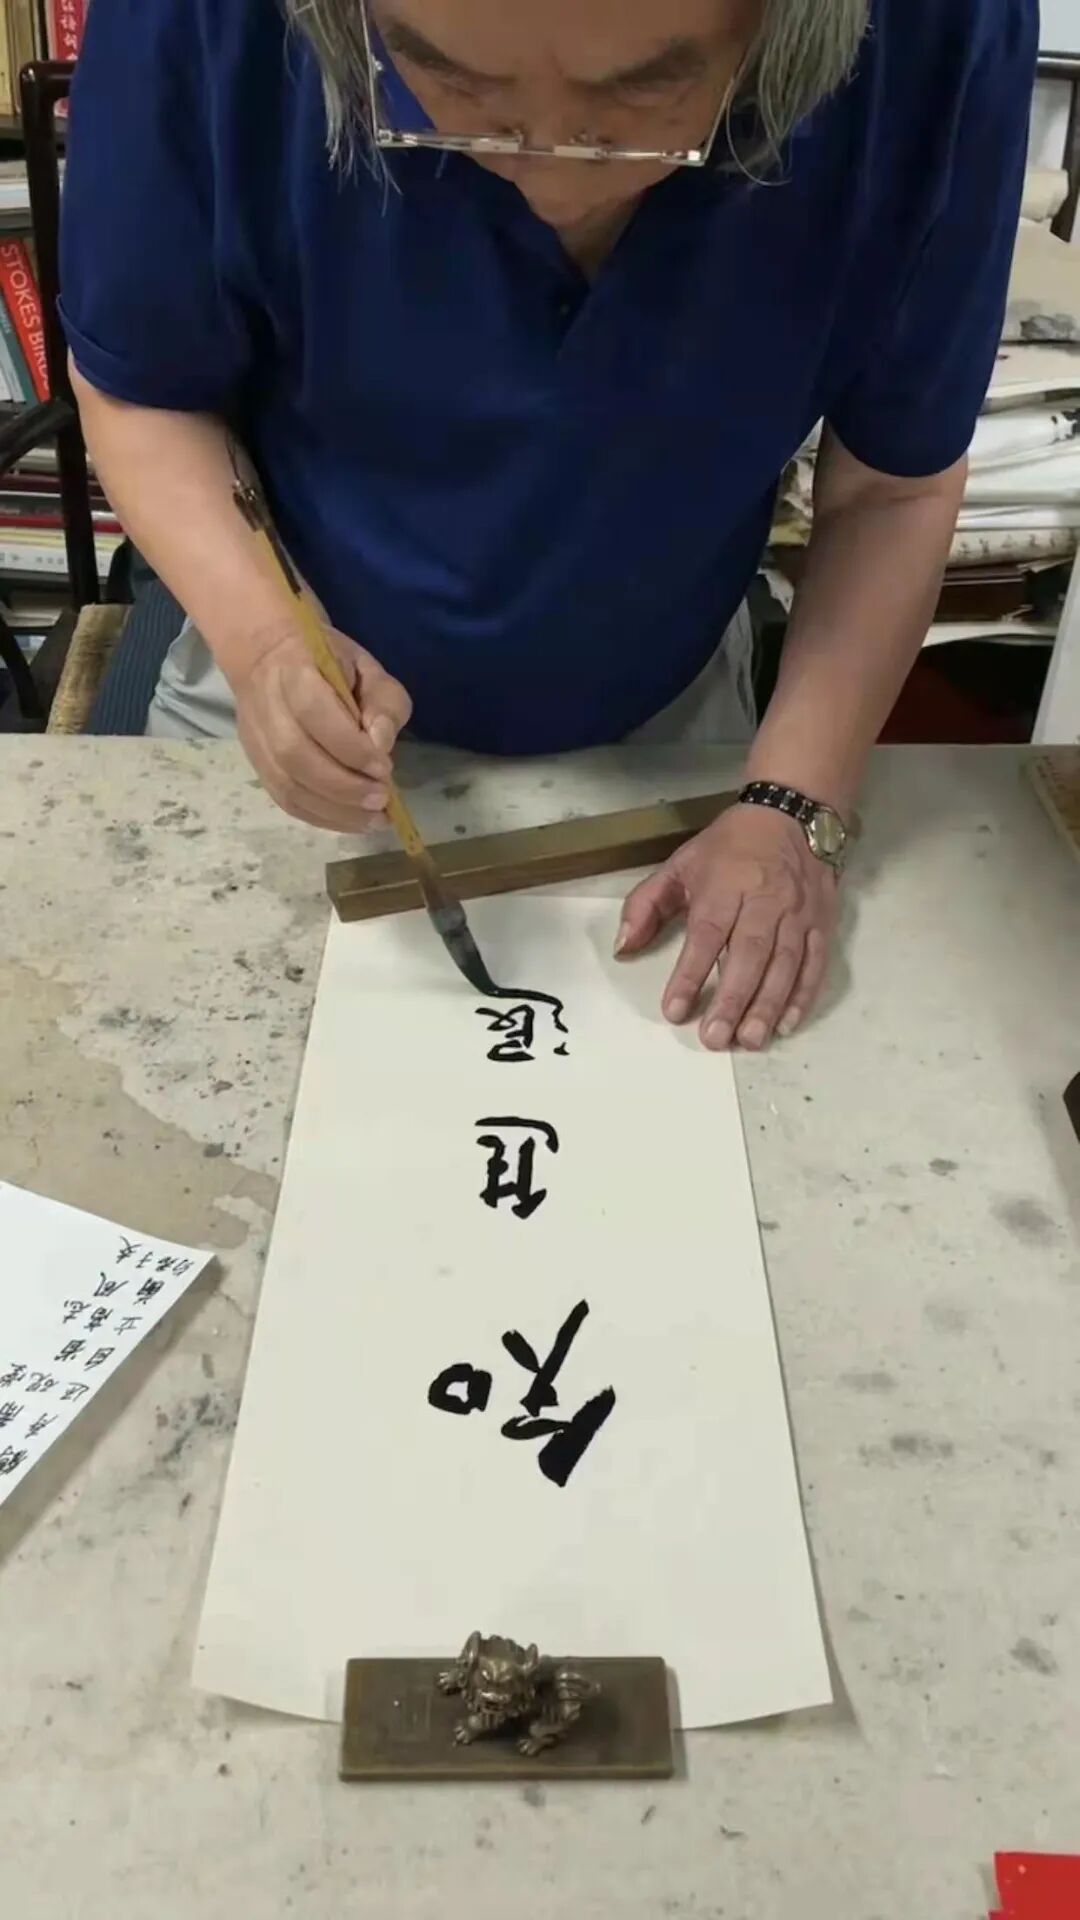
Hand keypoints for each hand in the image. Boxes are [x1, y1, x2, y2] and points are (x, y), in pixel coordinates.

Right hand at [229, 624, 411, 831]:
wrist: (266, 658)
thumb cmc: (327, 662)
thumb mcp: (367, 668)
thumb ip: (382, 701)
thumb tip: (381, 745)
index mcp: (295, 671)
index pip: (315, 713)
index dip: (350, 747)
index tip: (384, 767)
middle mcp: (266, 708)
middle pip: (295, 756)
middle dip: (344, 786)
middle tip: (382, 799)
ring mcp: (256, 740)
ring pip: (286, 785)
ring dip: (335, 810)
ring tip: (374, 819)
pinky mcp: (256, 764)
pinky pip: (284, 800)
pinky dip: (320, 817)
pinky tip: (351, 821)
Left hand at [616, 804, 838, 1049]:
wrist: (791, 814)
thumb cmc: (730, 846)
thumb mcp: (680, 864)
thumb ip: (646, 904)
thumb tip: (623, 947)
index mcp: (724, 885)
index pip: (706, 934)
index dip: (690, 974)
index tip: (675, 1010)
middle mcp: (764, 900)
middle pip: (748, 954)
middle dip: (732, 999)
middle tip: (715, 1038)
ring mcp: (797, 913)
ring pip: (785, 964)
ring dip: (768, 1005)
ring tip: (750, 1040)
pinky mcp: (822, 922)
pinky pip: (815, 962)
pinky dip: (803, 995)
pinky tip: (788, 1024)